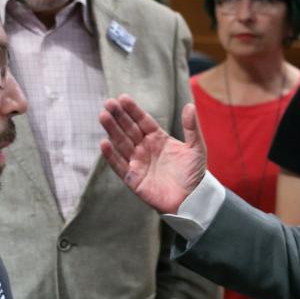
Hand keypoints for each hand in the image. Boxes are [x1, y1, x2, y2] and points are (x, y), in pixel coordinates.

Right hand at [99, 96, 205, 213]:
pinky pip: (120, 165)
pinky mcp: (133, 179)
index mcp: (158, 139)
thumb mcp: (196, 148)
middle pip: (129, 129)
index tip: (122, 98)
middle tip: (108, 103)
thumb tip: (189, 105)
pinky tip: (104, 143)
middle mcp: (145, 148)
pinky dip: (111, 156)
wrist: (192, 200)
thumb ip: (192, 128)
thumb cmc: (194, 174)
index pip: (142, 121)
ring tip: (103, 116)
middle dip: (118, 116)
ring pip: (121, 144)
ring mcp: (138, 163)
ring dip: (112, 130)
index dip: (133, 110)